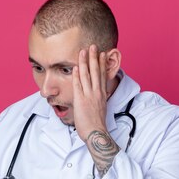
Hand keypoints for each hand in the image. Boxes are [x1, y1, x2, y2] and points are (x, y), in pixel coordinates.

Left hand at [73, 44, 119, 175]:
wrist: (96, 133)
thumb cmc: (97, 124)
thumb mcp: (101, 108)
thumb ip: (98, 99)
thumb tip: (96, 96)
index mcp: (102, 94)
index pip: (102, 75)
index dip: (101, 63)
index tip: (101, 53)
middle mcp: (97, 92)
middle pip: (95, 71)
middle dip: (94, 58)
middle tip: (92, 46)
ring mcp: (89, 96)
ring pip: (86, 75)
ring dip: (84, 62)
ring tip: (83, 51)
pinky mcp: (81, 100)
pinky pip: (78, 85)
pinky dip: (76, 75)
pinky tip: (75, 67)